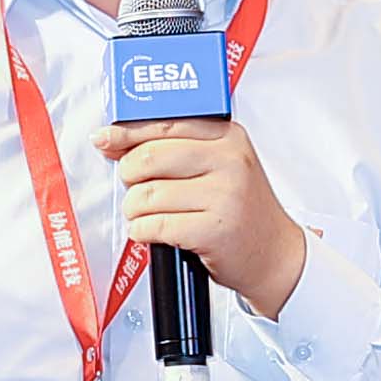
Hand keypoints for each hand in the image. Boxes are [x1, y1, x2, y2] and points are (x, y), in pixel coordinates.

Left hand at [96, 117, 307, 319]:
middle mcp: (229, 161)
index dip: (127, 133)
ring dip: (135, 211)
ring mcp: (224, 195)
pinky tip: (154, 233)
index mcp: (228, 137)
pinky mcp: (214, 229)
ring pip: (146, 195)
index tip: (104, 139)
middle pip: (147, 158)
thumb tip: (114, 140)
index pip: (164, 125)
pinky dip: (143, 232)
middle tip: (140, 191)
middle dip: (130, 178)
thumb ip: (174, 148)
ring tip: (149, 216)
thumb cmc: (240, 210)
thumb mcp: (219, 166)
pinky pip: (154, 226)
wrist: (275, 255)